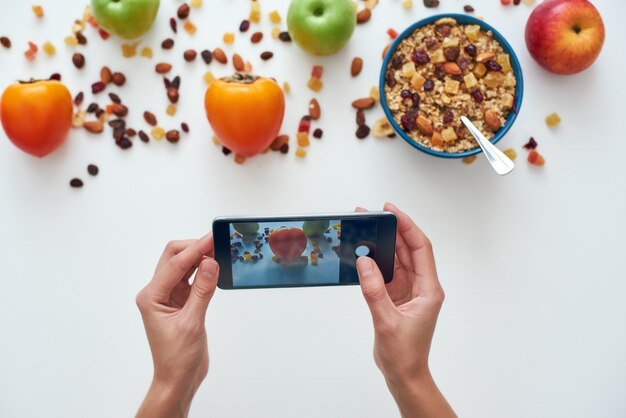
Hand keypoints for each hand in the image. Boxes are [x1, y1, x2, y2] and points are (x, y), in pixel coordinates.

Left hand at [135, 233, 218, 417]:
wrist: (178, 379)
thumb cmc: (177, 358)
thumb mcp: (192, 323)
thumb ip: (202, 291)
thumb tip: (210, 263)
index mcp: (151, 296)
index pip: (175, 264)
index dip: (196, 249)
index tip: (212, 238)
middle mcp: (157, 293)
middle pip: (174, 258)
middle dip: (195, 248)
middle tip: (217, 242)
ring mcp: (169, 296)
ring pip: (183, 266)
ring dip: (200, 257)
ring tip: (219, 250)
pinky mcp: (181, 301)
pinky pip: (192, 278)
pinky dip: (204, 271)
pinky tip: (215, 267)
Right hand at [356, 203, 454, 417]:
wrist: (404, 374)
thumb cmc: (404, 353)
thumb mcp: (386, 320)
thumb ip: (374, 290)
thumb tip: (364, 262)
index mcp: (429, 289)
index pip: (420, 248)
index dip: (407, 226)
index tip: (391, 212)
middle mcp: (421, 286)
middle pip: (408, 250)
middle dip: (392, 231)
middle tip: (372, 215)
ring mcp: (409, 291)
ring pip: (397, 260)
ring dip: (382, 245)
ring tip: (365, 229)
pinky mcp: (397, 298)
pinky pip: (387, 273)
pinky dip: (375, 263)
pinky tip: (363, 254)